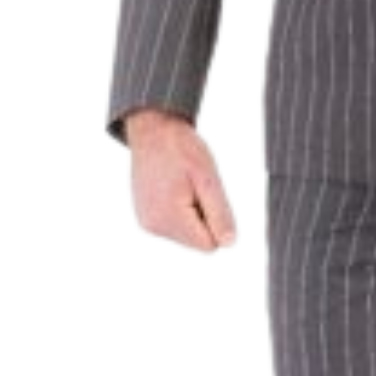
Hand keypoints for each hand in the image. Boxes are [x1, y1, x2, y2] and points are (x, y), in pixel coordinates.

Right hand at [124, 108, 237, 251]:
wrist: (153, 131)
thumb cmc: (180, 148)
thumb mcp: (208, 178)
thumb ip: (219, 213)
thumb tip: (229, 242)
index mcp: (170, 218)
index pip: (209, 244)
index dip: (216, 221)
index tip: (207, 194)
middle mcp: (155, 226)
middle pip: (198, 241)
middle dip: (204, 217)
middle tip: (195, 187)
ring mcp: (148, 223)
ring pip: (188, 234)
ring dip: (193, 213)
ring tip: (184, 185)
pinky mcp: (146, 219)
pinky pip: (175, 226)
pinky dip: (181, 211)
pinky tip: (174, 188)